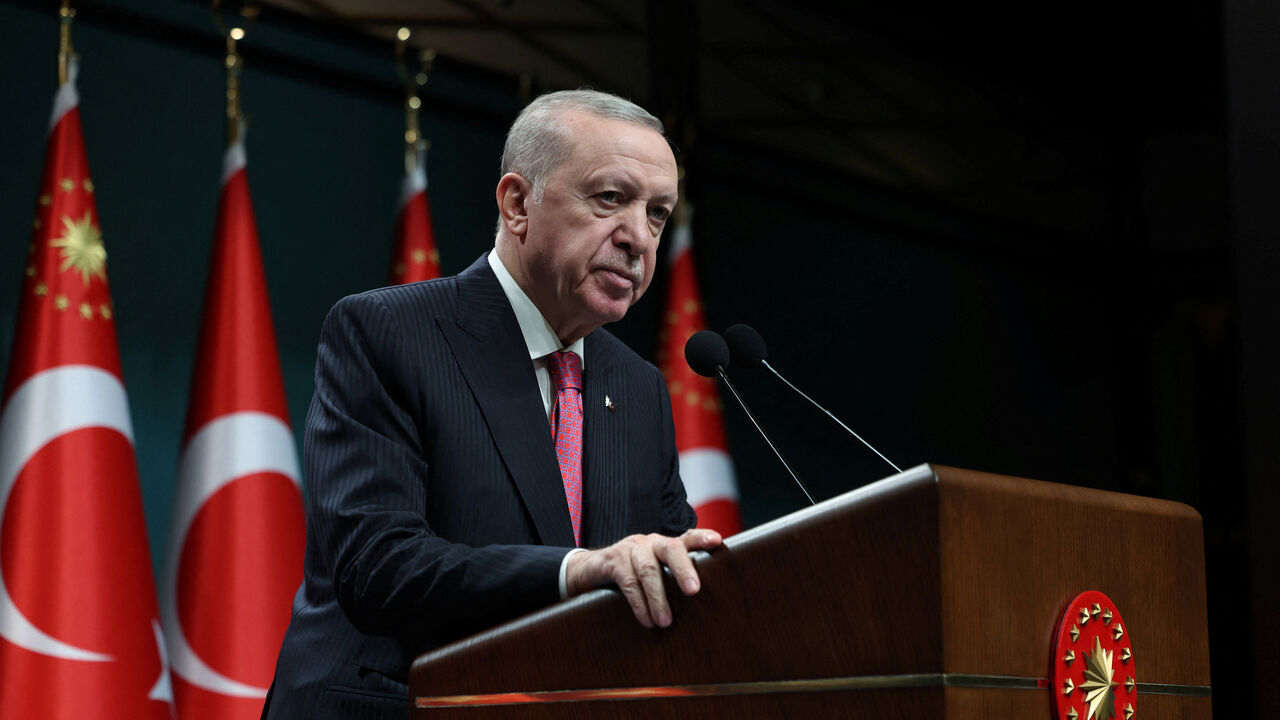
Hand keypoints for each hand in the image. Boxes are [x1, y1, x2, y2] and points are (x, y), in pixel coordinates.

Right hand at [564, 529, 721, 628]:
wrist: (589, 571)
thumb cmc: (630, 575)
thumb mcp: (653, 574)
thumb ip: (672, 582)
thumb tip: (701, 609)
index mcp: (664, 545)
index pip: (687, 538)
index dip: (701, 538)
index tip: (717, 541)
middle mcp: (650, 542)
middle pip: (671, 548)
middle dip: (684, 569)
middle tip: (694, 591)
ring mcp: (631, 548)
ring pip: (649, 569)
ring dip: (658, 597)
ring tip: (665, 622)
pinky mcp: (612, 560)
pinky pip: (628, 581)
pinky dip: (639, 603)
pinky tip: (646, 620)